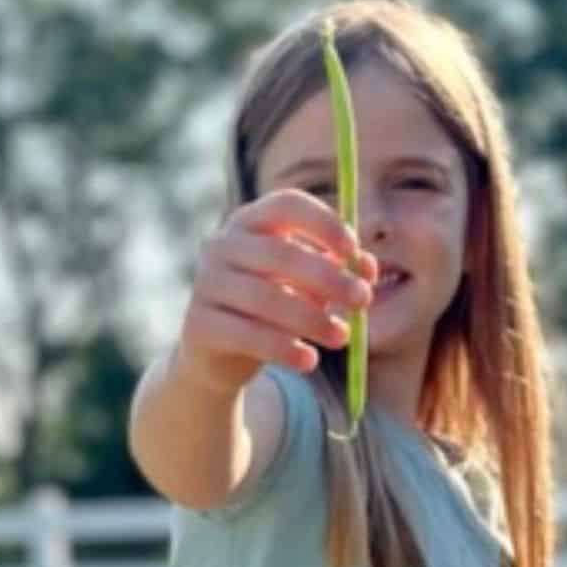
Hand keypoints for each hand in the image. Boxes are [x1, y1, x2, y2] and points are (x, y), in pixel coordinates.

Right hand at [176, 189, 375, 395]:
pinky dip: (284, 349)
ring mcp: (206, 283)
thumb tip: (366, 268)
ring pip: (266, 299)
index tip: (353, 250)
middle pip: (280, 253)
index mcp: (251, 222)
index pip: (286, 205)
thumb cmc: (270, 308)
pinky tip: (309, 361)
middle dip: (328, 278)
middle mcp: (222, 245)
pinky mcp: (199, 323)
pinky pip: (248, 335)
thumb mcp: (306, 286)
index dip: (323, 223)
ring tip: (343, 337)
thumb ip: (336, 272)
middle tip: (362, 300)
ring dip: (312, 320)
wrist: (217, 355)